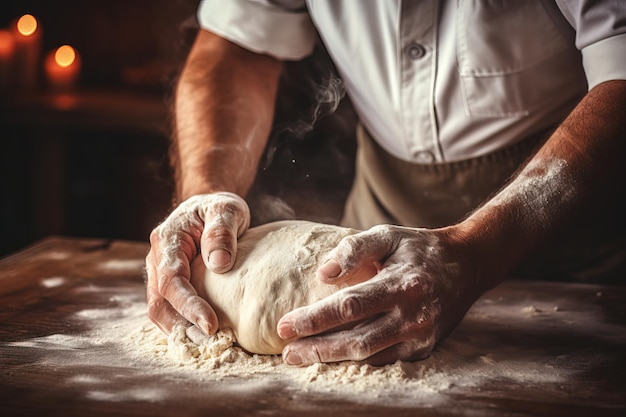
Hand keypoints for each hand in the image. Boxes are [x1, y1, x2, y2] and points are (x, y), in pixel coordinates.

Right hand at [145, 192, 249, 334]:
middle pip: (159, 302)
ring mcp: (160, 273)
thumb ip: (221, 232)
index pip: (172, 280)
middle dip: (182, 327)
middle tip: (211, 343)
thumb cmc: (218, 208)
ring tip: (209, 345)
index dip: (189, 306)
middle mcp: (157, 259)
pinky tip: (204, 336)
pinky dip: (183, 325)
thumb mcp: (226, 210)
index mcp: (167, 240)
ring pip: (160, 310)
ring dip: (181, 331)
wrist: (210, 208)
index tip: (211, 325)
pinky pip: (170, 309)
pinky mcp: (170, 284)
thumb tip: (219, 264)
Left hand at [277, 224, 479, 365]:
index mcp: (403, 284)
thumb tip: (323, 273)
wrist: (467, 266)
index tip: (285, 325)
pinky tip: (332, 355)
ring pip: (368, 356)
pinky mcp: (424, 349)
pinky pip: (384, 359)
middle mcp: (414, 316)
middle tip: (287, 352)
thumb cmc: (419, 248)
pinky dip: (356, 359)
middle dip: (317, 348)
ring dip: (332, 358)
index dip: (314, 319)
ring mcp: (421, 337)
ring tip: (301, 356)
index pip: (349, 306)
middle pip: (356, 340)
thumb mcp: (388, 235)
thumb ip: (354, 248)